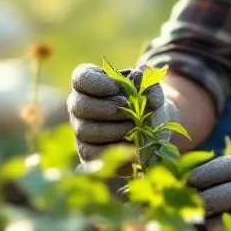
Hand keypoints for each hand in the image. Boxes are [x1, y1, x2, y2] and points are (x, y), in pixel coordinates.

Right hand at [66, 63, 180, 162]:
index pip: (81, 78)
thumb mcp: (151, 89)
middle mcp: (79, 104)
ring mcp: (80, 129)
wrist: (151, 128)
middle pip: (80, 105)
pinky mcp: (87, 151)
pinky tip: (130, 144)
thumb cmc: (146, 102)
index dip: (96, 83)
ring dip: (113, 130)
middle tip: (129, 111)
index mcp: (90, 82)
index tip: (116, 88)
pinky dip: (113, 148)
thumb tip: (149, 98)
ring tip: (134, 127)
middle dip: (107, 109)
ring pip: (85, 130)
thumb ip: (150, 86)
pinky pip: (92, 152)